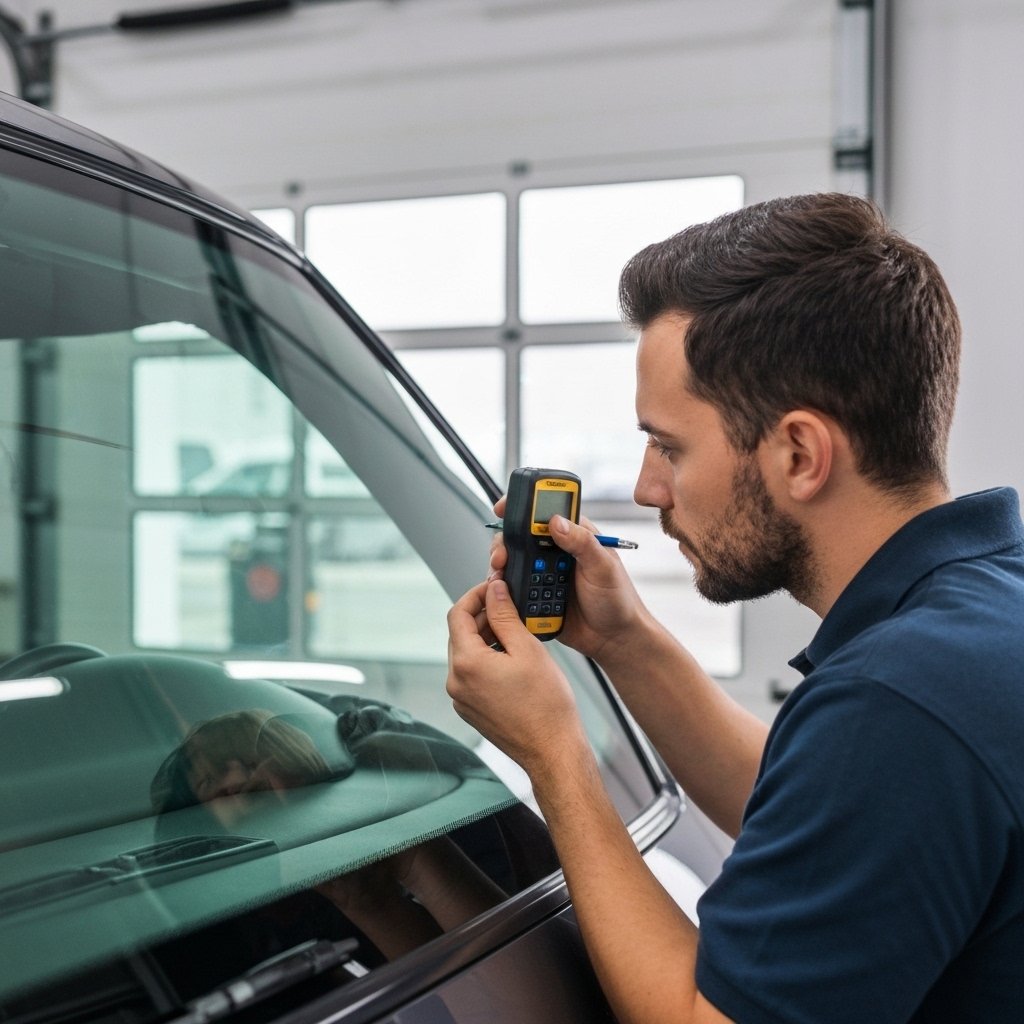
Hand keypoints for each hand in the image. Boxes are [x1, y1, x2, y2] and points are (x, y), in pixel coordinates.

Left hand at [446, 577, 585, 773]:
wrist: (552, 751)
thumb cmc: (546, 706)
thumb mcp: (527, 648)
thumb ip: (505, 615)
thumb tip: (494, 590)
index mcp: (466, 664)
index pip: (458, 614)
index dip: (475, 595)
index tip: (494, 588)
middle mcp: (456, 682)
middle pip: (460, 634)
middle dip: (483, 616)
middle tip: (510, 608)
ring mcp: (461, 698)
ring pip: (467, 654)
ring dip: (486, 638)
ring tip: (516, 634)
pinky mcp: (470, 709)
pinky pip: (472, 674)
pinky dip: (487, 660)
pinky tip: (512, 660)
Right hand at [488, 495, 650, 663]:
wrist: (612, 638)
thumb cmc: (617, 600)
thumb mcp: (603, 567)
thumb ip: (582, 542)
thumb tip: (556, 522)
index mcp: (574, 536)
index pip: (545, 513)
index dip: (522, 507)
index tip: (502, 509)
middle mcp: (555, 552)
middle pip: (520, 536)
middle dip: (504, 541)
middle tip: (501, 555)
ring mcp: (543, 573)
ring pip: (512, 561)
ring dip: (502, 566)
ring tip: (500, 574)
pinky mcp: (534, 595)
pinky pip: (513, 588)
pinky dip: (504, 588)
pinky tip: (503, 592)